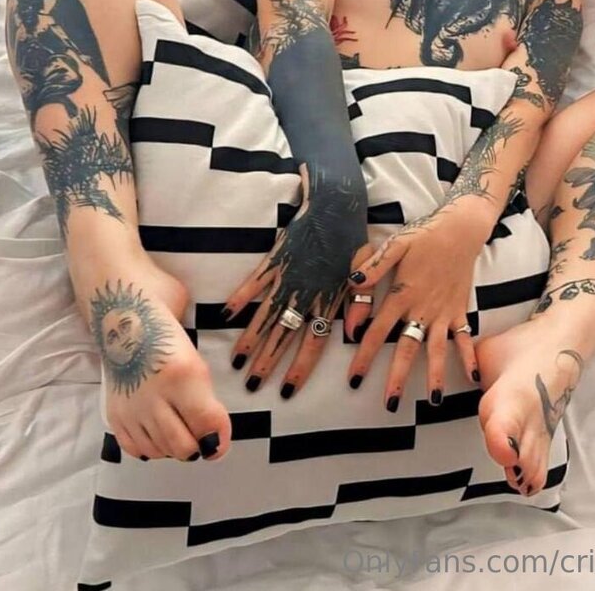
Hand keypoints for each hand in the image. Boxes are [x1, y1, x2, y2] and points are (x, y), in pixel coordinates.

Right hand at [223, 171, 371, 394]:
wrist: (335, 204)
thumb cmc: (354, 239)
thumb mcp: (368, 274)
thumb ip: (360, 306)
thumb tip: (353, 336)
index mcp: (329, 299)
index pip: (313, 341)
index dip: (300, 367)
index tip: (287, 390)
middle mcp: (305, 293)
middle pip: (284, 335)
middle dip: (268, 362)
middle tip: (252, 385)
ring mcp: (287, 277)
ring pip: (266, 315)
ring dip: (251, 340)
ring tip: (238, 362)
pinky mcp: (275, 259)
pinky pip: (254, 283)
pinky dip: (240, 299)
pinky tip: (226, 316)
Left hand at [343, 210, 483, 409]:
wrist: (460, 230)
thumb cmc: (424, 236)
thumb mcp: (396, 244)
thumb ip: (374, 265)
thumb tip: (352, 282)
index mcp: (402, 295)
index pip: (378, 332)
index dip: (365, 355)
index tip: (355, 378)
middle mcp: (422, 308)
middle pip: (407, 349)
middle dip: (397, 378)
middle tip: (389, 404)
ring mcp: (443, 312)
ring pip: (437, 350)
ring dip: (435, 376)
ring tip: (432, 401)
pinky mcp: (459, 310)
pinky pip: (465, 338)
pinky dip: (468, 357)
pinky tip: (473, 378)